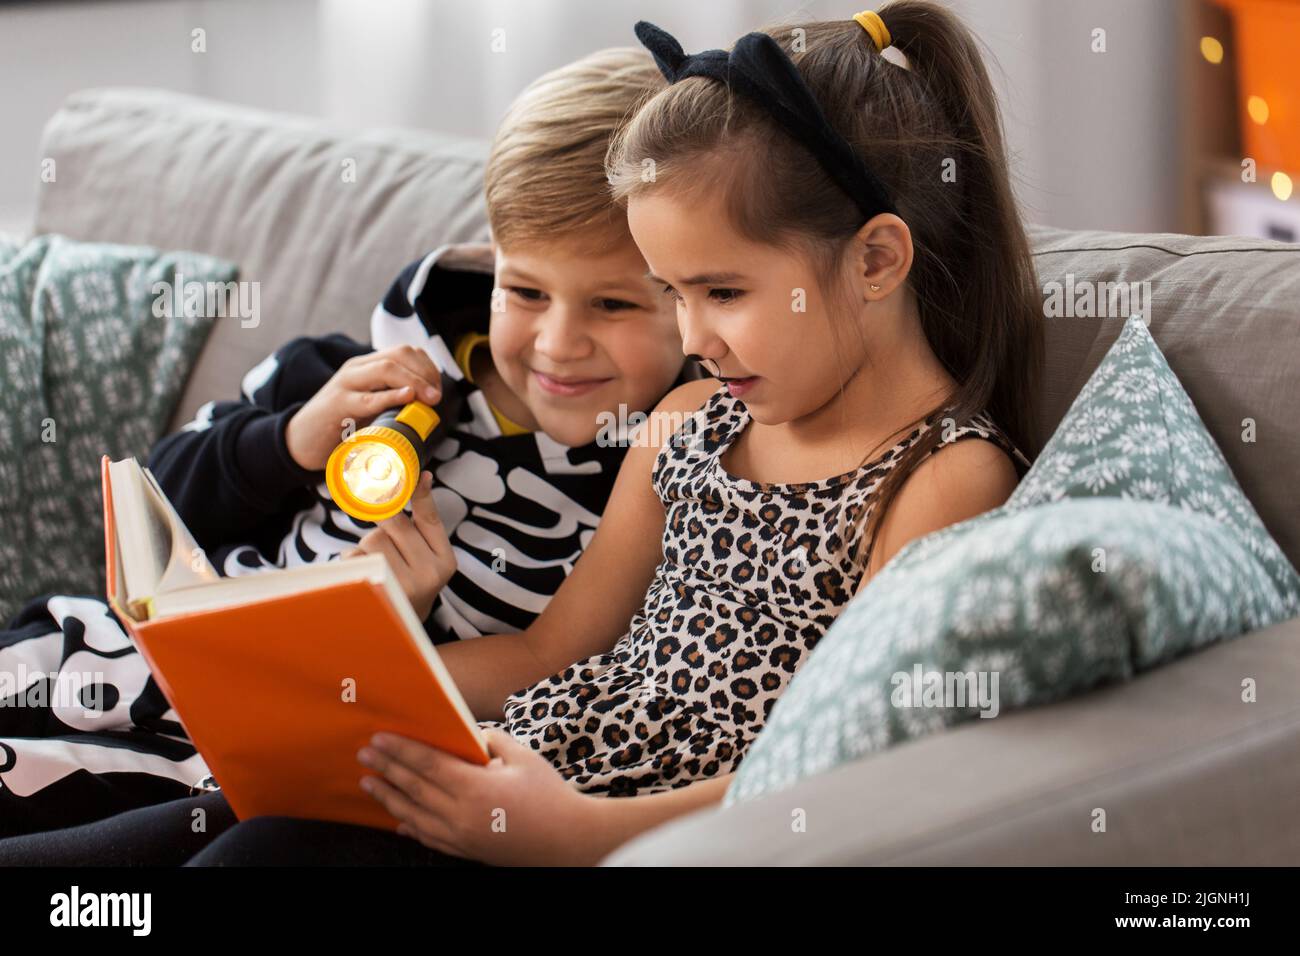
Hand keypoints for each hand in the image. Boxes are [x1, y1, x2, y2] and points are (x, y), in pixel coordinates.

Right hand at [285, 344, 442, 470]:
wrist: (300, 440)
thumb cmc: (340, 424)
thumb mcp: (369, 406)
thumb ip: (392, 399)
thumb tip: (427, 406)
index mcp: (366, 365)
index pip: (405, 351)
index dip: (428, 368)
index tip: (438, 390)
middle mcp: (356, 368)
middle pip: (399, 355)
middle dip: (425, 373)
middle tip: (437, 397)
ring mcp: (346, 384)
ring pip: (387, 368)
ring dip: (415, 382)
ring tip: (430, 399)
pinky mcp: (338, 405)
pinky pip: (369, 397)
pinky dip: (391, 396)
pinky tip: (407, 397)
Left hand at [342, 471, 454, 620]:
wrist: (401, 628)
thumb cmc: (411, 581)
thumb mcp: (427, 557)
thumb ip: (422, 525)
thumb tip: (423, 477)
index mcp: (445, 560)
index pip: (430, 518)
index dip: (420, 493)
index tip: (418, 473)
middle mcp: (430, 573)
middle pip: (395, 523)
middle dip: (384, 523)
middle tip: (385, 535)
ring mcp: (404, 584)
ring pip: (372, 538)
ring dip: (367, 546)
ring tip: (378, 565)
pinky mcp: (377, 591)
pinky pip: (355, 557)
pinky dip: (354, 561)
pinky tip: (366, 576)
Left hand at [358, 728, 606, 865]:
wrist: (568, 840)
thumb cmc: (549, 795)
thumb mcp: (523, 757)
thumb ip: (491, 741)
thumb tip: (468, 735)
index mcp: (475, 787)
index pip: (427, 764)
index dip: (400, 750)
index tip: (379, 738)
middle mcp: (461, 815)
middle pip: (414, 788)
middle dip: (386, 769)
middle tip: (364, 755)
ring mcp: (461, 836)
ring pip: (413, 815)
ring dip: (389, 798)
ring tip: (369, 784)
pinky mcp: (466, 850)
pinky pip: (428, 838)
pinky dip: (409, 826)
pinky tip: (398, 819)